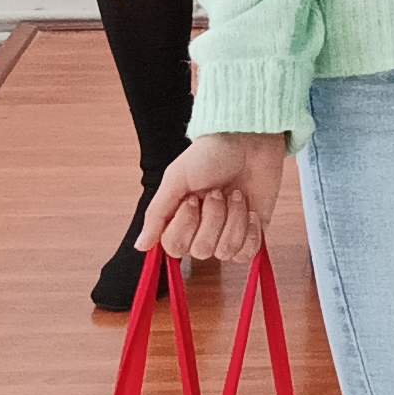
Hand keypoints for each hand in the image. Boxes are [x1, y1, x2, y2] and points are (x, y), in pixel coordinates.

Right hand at [138, 132, 285, 264]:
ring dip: (233, 219)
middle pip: (201, 250)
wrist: (249, 140)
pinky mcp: (252, 235)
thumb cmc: (211, 154)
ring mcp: (227, 234)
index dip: (186, 224)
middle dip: (213, 217)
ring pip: (225, 252)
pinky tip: (251, 211)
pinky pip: (247, 254)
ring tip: (235, 195)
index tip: (192, 199)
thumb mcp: (176, 178)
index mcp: (179, 218)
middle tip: (217, 192)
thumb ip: (157, 213)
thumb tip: (141, 246)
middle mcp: (202, 230)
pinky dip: (251, 232)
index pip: (174, 246)